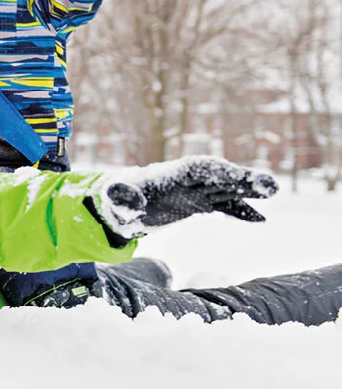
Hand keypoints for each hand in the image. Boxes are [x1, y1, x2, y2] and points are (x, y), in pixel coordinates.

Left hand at [93, 156, 274, 240]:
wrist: (119, 205)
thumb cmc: (116, 200)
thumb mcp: (115, 200)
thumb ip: (121, 196)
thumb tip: (123, 196)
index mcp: (170, 175)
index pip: (198, 168)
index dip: (218, 172)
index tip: (238, 177)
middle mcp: (187, 181)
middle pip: (219, 176)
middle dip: (242, 179)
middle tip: (270, 185)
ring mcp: (195, 192)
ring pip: (226, 189)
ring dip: (249, 192)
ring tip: (273, 192)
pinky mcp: (197, 204)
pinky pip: (222, 206)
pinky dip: (240, 211)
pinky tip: (260, 219)